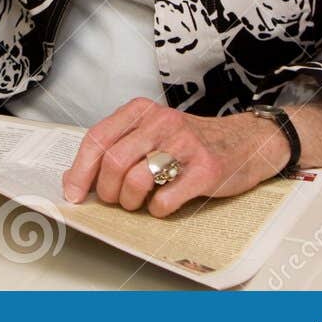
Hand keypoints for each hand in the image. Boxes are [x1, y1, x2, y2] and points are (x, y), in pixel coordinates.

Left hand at [61, 98, 289, 217]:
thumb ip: (118, 147)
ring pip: (135, 180)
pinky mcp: (205, 170)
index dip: (80, 170)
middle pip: (113, 162)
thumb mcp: (152, 131)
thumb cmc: (191, 141)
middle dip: (107, 191)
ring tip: (140, 203)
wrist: (247, 140)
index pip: (97, 138)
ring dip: (131, 202)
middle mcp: (161, 122)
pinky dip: (158, 210)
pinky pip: (165, 200)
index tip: (74, 193)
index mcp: (141, 111)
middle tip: (116, 200)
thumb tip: (79, 181)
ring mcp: (184, 145)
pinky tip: (164, 204)